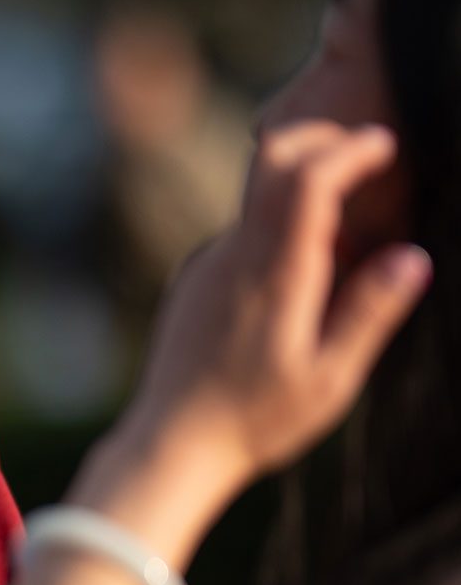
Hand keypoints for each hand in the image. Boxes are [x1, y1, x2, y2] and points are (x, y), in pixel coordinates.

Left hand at [116, 120, 429, 499]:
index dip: (348, 150)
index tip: (385, 142)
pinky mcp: (196, 280)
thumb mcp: (330, 379)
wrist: (169, 444)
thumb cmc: (257, 421)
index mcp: (273, 274)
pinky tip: (309, 270)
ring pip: (258, 202)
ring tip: (353, 224)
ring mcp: (208, 265)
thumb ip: (370, 313)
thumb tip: (414, 257)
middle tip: (366, 149)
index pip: (306, 180)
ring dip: (304, 191)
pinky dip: (281, 227)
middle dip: (319, 140)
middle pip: (270, 164)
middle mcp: (233, 257)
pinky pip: (243, 236)